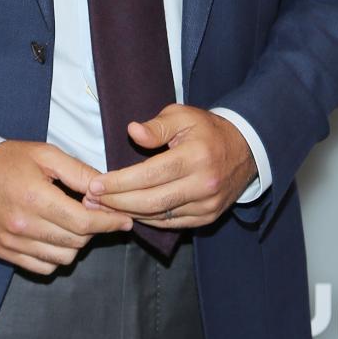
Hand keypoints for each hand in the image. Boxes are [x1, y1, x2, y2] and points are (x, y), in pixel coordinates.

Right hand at [0, 140, 133, 274]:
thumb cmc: (7, 159)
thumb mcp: (45, 154)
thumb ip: (79, 172)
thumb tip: (107, 189)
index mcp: (35, 198)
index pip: (84, 222)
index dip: (109, 222)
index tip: (123, 219)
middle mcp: (23, 225)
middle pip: (77, 242)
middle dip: (94, 229)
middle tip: (96, 214)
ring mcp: (12, 243)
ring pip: (63, 258)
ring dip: (76, 243)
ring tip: (74, 223)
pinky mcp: (4, 253)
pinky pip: (43, 267)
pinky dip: (56, 256)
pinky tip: (55, 236)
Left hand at [82, 105, 256, 228]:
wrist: (246, 149)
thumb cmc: (207, 129)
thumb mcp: (183, 115)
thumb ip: (156, 126)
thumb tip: (132, 132)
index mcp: (196, 156)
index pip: (149, 175)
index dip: (119, 183)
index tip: (95, 185)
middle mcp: (203, 184)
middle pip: (151, 201)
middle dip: (116, 203)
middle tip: (91, 200)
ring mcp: (207, 204)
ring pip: (159, 216)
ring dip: (127, 214)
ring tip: (102, 208)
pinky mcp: (208, 217)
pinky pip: (171, 223)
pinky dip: (147, 220)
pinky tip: (128, 213)